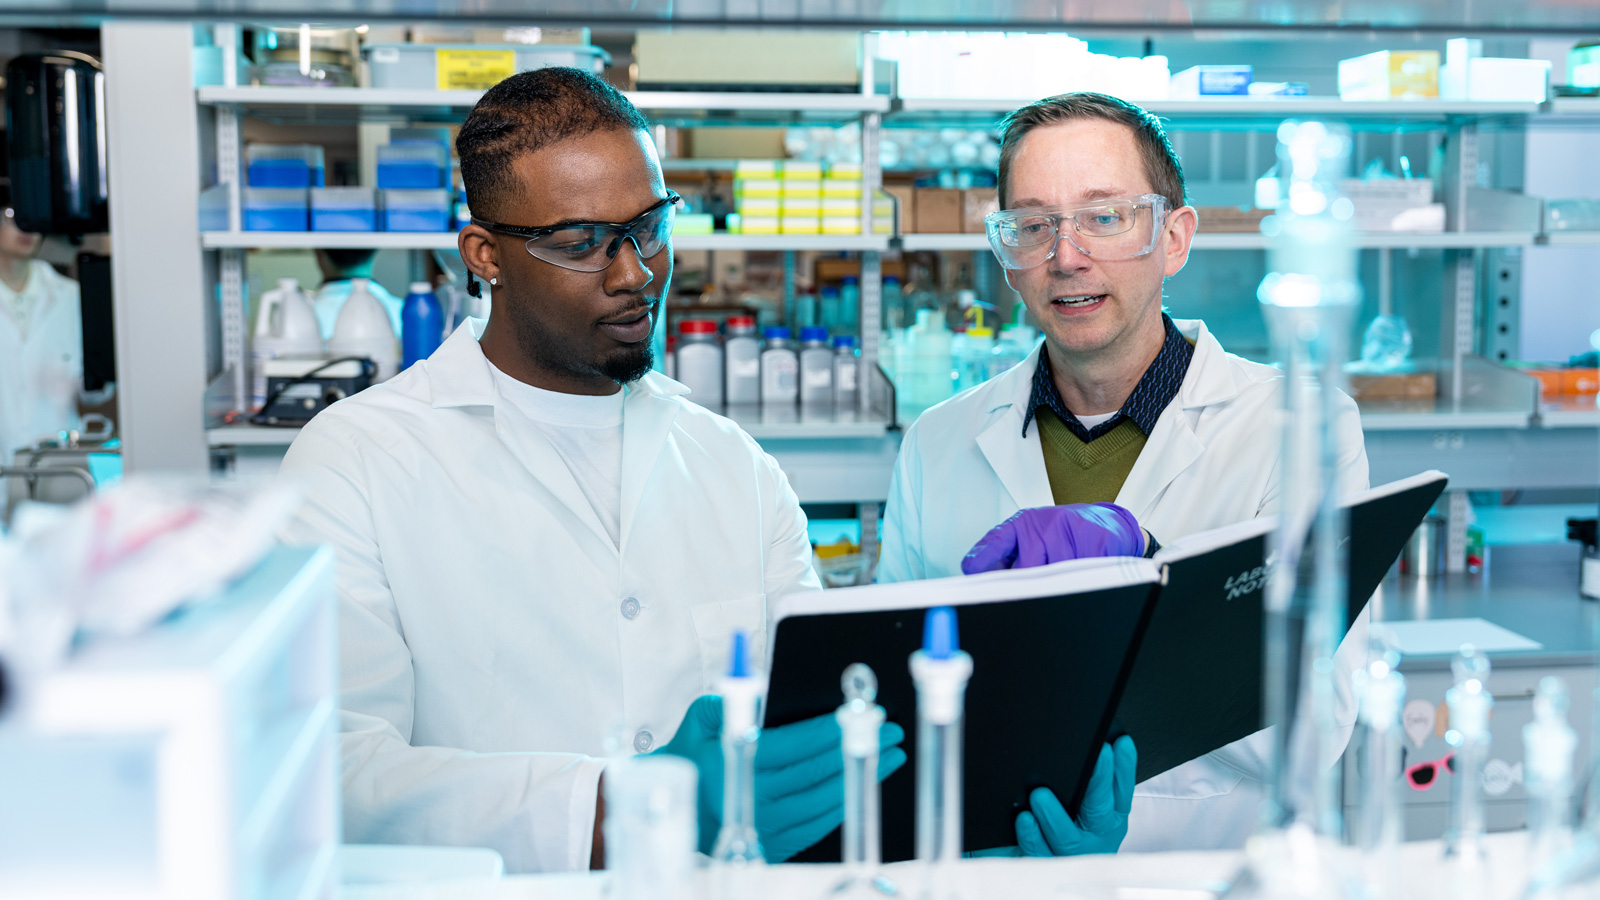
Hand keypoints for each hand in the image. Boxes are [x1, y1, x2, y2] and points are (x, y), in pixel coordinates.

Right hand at [653, 696, 907, 861]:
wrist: (675, 811)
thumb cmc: (690, 760)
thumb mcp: (697, 723)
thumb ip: (725, 702)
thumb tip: (757, 686)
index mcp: (732, 766)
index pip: (794, 744)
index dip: (831, 729)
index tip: (860, 715)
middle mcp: (751, 800)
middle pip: (816, 773)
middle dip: (857, 748)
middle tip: (889, 731)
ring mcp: (764, 829)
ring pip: (823, 802)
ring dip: (860, 778)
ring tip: (889, 757)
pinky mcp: (773, 846)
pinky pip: (817, 826)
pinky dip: (842, 805)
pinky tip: (860, 787)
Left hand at [961, 504, 1143, 574]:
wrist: (1105, 523)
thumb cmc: (1061, 535)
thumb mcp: (1031, 538)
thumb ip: (1007, 557)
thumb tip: (985, 583)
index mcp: (1023, 524)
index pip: (996, 541)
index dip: (982, 557)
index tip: (970, 570)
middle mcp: (1043, 525)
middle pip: (1025, 570)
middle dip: (1026, 585)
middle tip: (1034, 589)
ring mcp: (1070, 531)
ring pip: (1054, 578)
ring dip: (1056, 585)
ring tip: (1064, 575)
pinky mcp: (1095, 541)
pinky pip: (1081, 576)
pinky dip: (1080, 582)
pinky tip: (1083, 571)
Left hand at [1016, 735, 1136, 855]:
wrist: (1050, 869)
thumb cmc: (1068, 827)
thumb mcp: (1086, 806)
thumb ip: (1091, 782)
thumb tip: (1093, 740)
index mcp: (1111, 818)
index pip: (1122, 790)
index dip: (1123, 767)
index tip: (1119, 743)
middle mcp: (1097, 837)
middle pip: (1099, 811)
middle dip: (1098, 781)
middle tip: (1095, 756)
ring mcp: (1073, 855)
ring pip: (1067, 838)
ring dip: (1054, 816)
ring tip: (1040, 795)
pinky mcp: (1047, 866)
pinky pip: (1039, 853)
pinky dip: (1031, 836)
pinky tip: (1024, 820)